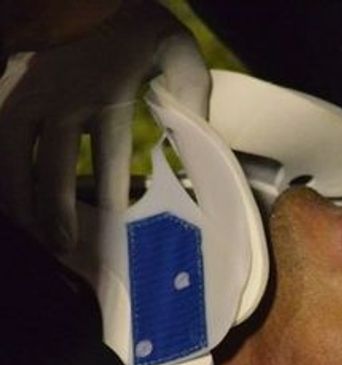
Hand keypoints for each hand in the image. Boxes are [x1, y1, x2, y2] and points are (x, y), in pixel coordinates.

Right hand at [0, 0, 209, 249]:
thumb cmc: (138, 24)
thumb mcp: (179, 53)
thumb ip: (192, 97)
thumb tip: (205, 143)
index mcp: (107, 94)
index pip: (110, 158)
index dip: (114, 196)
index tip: (120, 228)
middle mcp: (62, 98)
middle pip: (53, 166)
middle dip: (57, 210)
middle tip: (64, 246)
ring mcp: (27, 90)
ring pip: (13, 154)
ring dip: (19, 196)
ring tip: (27, 232)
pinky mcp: (7, 82)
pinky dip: (2, 164)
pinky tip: (7, 192)